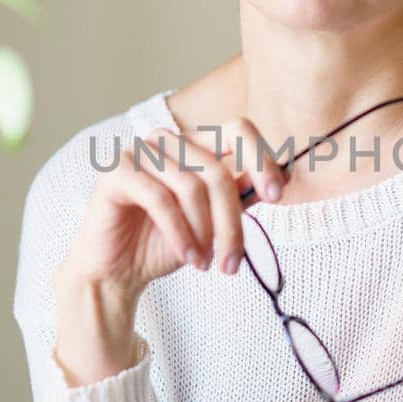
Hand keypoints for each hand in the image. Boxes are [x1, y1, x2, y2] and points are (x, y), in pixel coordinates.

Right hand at [52, 120, 286, 384]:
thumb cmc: (166, 244)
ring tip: (206, 264)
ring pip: (192, 186)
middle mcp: (168, 141)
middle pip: (217, 169)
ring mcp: (140, 151)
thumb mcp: (214, 221)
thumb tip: (286, 175)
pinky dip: (180, 233)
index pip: (238, 130)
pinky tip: (188, 257)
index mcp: (195, 146)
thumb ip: (241, 195)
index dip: (261, 158)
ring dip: (204, 233)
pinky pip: (160, 199)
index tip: (276, 195)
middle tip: (233, 262)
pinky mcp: (116, 171)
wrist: (118, 271)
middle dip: (231, 222)